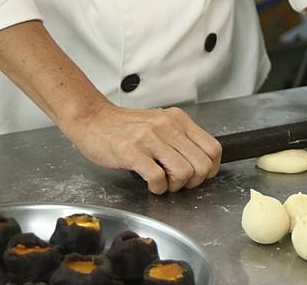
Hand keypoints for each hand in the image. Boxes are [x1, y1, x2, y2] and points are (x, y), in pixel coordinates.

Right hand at [67, 103, 221, 193]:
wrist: (93, 119)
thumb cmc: (127, 127)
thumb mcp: (161, 123)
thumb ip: (181, 138)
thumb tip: (200, 162)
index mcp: (178, 120)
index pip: (213, 149)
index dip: (210, 169)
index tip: (200, 175)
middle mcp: (167, 126)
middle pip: (202, 165)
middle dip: (193, 181)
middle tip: (178, 182)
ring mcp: (150, 138)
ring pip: (184, 173)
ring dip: (175, 186)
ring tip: (163, 182)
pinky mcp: (132, 151)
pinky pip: (158, 178)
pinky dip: (158, 188)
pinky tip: (150, 184)